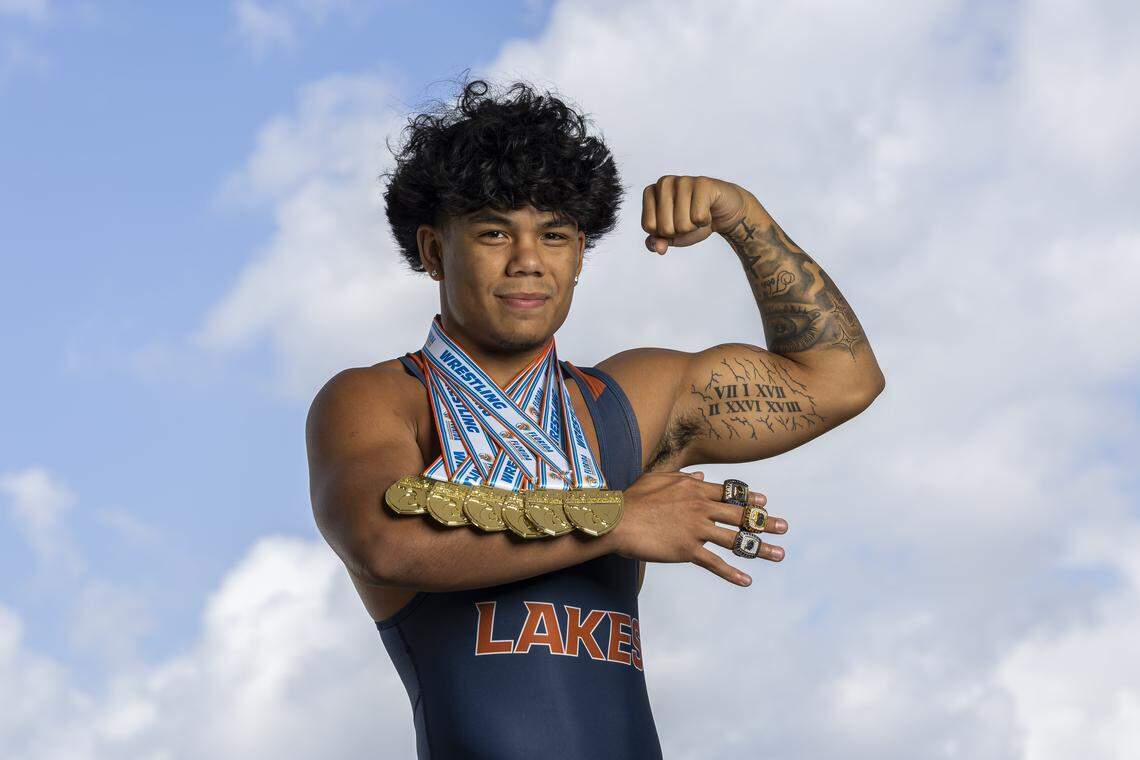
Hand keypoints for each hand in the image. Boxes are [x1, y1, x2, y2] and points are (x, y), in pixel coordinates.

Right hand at [611, 470, 788, 586]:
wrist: (617, 520)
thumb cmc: (632, 498)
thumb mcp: (658, 478)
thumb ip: (683, 476)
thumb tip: (701, 474)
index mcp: (694, 488)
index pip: (729, 494)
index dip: (749, 500)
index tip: (765, 504)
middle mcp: (700, 507)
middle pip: (740, 516)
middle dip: (765, 522)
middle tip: (784, 527)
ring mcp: (696, 529)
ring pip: (735, 540)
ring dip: (760, 548)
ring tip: (779, 554)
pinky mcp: (687, 550)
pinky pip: (715, 563)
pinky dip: (732, 573)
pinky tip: (747, 580)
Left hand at [641, 175, 750, 254]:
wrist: (723, 213)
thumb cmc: (693, 221)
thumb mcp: (672, 235)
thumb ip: (657, 242)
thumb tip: (657, 248)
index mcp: (651, 192)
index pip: (649, 226)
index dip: (665, 233)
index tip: (675, 222)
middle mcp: (664, 182)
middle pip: (664, 227)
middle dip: (680, 231)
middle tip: (690, 219)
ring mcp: (683, 180)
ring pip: (682, 224)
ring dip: (694, 226)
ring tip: (699, 214)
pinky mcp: (703, 183)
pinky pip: (699, 217)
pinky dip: (706, 221)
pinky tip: (709, 211)